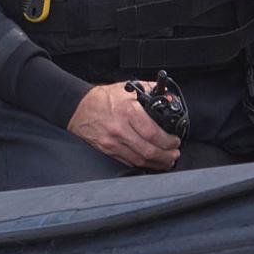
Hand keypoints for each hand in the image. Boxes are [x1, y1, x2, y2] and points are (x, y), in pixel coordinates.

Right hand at [67, 82, 182, 170]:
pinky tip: (150, 163)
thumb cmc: (101, 98)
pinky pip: (129, 161)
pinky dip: (142, 164)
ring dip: (157, 163)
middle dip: (166, 156)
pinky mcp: (108, 150)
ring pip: (140, 160)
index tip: (175, 141)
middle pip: (149, 151)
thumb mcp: (126, 89)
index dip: (168, 141)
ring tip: (167, 161)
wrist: (78, 107)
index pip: (153, 133)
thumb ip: (148, 90)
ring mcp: (113, 142)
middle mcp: (120, 129)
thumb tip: (166, 95)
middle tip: (174, 154)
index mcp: (128, 112)